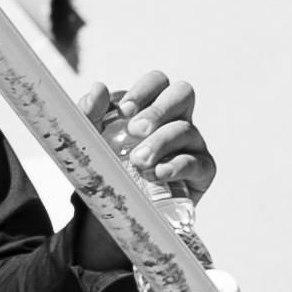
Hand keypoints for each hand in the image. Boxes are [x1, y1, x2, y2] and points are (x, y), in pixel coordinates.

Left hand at [87, 72, 214, 205]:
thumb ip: (89, 112)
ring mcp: (192, 144)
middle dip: (158, 110)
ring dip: (160, 142)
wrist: (114, 209)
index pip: (157, 82)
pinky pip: (199, 163)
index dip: (144, 91)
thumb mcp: (90, 139)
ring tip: (138, 161)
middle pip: (183, 94)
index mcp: (151, 105)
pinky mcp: (201, 172)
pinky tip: (159, 173)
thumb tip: (99, 88)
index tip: (125, 112)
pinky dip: (178, 166)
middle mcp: (176, 119)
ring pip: (186, 129)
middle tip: (134, 131)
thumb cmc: (106, 166)